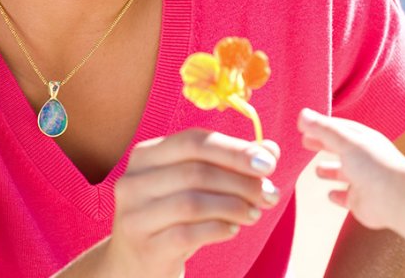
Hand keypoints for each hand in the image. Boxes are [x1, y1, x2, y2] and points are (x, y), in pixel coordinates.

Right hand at [106, 129, 280, 276]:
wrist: (136, 264)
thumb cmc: (173, 214)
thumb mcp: (198, 184)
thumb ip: (231, 163)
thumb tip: (271, 150)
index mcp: (146, 154)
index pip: (194, 141)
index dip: (234, 150)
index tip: (269, 162)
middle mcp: (133, 180)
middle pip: (195, 171)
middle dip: (240, 181)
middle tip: (270, 193)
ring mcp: (133, 214)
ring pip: (192, 202)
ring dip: (233, 206)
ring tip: (256, 213)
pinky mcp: (143, 246)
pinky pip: (187, 234)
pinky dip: (218, 228)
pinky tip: (234, 228)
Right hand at [298, 108, 404, 229]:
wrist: (395, 198)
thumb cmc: (373, 164)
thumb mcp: (345, 141)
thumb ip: (322, 129)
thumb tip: (302, 114)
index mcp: (362, 139)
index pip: (338, 128)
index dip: (321, 126)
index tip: (303, 125)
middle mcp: (363, 158)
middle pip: (339, 148)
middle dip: (323, 145)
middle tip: (305, 142)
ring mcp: (361, 180)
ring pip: (343, 173)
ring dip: (330, 171)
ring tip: (317, 170)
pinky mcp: (360, 201)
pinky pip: (346, 197)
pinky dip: (338, 195)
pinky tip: (330, 195)